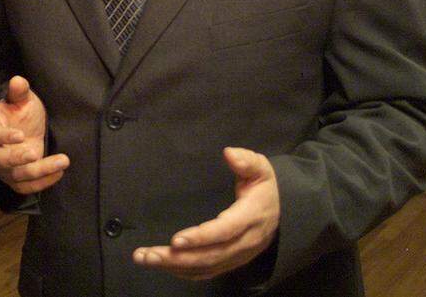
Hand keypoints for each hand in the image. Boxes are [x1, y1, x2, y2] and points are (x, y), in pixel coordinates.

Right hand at [0, 76, 68, 193]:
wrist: (28, 127)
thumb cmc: (21, 110)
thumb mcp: (23, 98)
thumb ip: (19, 92)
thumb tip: (18, 80)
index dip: (3, 137)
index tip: (20, 135)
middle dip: (17, 159)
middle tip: (35, 153)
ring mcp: (4, 167)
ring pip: (15, 176)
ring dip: (39, 172)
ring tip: (62, 161)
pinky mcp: (16, 178)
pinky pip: (25, 187)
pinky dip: (42, 183)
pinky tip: (59, 172)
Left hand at [132, 147, 279, 279]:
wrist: (280, 214)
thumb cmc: (263, 188)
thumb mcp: (261, 169)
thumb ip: (246, 160)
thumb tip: (229, 153)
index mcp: (251, 217)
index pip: (225, 231)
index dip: (201, 237)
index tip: (176, 240)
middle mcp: (244, 243)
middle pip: (210, 256)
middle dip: (177, 257)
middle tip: (147, 254)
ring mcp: (237, 256)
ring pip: (205, 267)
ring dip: (173, 266)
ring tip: (145, 258)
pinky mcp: (230, 262)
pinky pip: (206, 272)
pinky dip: (183, 272)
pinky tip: (162, 265)